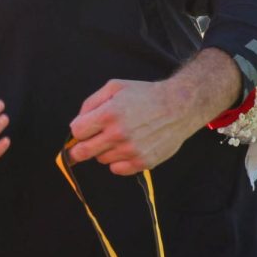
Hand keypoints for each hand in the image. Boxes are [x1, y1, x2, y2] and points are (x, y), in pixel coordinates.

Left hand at [66, 49, 241, 174]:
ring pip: (101, 159)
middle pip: (82, 152)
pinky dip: (117, 161)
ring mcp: (131, 150)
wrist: (179, 106)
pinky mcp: (143, 162)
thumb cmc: (145, 94)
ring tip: (119, 137)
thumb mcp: (115, 87)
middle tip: (90, 140)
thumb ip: (91, 103)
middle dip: (81, 147)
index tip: (86, 127)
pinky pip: (117, 169)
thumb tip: (77, 123)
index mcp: (109, 114)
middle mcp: (118, 134)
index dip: (79, 129)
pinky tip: (126, 148)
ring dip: (104, 150)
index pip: (77, 131)